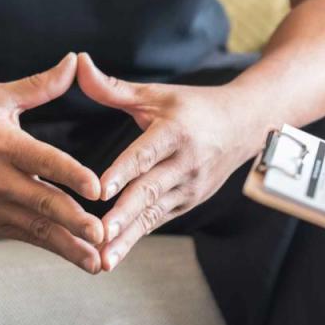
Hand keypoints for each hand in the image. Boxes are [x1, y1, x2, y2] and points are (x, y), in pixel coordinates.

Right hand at [0, 53, 105, 272]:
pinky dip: (54, 249)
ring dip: (69, 246)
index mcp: (3, 145)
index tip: (96, 187)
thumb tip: (74, 61)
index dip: (70, 173)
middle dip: (73, 220)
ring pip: (37, 229)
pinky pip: (26, 238)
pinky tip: (81, 258)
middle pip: (41, 202)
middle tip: (101, 232)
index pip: (42, 160)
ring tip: (99, 261)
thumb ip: (39, 86)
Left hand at [76, 53, 267, 269]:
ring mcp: (189, 188)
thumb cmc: (193, 107)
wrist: (244, 127)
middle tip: (99, 236)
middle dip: (124, 216)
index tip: (101, 190)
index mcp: (176, 133)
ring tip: (102, 260)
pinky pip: (157, 222)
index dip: (123, 172)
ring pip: (152, 215)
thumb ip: (114, 88)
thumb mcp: (157, 93)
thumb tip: (79, 64)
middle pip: (149, 192)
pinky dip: (135, 239)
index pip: (146, 154)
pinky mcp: (187, 204)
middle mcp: (185, 164)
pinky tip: (112, 256)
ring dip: (127, 239)